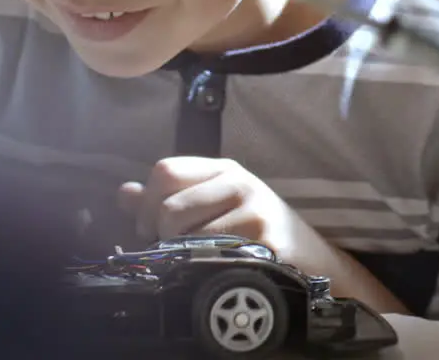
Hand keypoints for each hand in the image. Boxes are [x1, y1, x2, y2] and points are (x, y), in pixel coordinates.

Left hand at [118, 157, 409, 313]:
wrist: (315, 262)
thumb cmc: (261, 234)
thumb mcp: (217, 206)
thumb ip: (170, 197)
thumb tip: (123, 192)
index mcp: (225, 169)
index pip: (164, 171)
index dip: (146, 203)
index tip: (150, 227)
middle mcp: (239, 182)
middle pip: (168, 204)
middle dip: (159, 235)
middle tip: (173, 249)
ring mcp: (252, 210)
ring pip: (183, 232)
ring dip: (180, 255)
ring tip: (199, 260)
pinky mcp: (261, 240)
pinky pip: (206, 254)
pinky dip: (202, 267)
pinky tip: (217, 268)